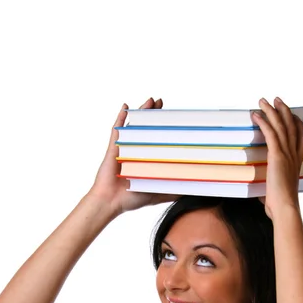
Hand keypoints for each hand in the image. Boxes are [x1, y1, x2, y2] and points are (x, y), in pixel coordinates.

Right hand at [88, 97, 180, 214]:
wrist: (111, 202)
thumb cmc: (131, 199)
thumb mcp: (157, 193)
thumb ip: (172, 191)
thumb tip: (191, 191)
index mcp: (145, 158)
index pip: (156, 138)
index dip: (164, 127)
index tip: (174, 118)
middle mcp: (135, 150)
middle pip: (145, 127)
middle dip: (154, 114)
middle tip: (162, 102)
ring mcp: (124, 148)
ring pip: (134, 125)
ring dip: (141, 110)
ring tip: (151, 100)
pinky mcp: (114, 148)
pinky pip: (117, 129)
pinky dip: (120, 117)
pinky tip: (126, 107)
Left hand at [252, 97, 302, 220]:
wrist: (285, 207)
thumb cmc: (281, 205)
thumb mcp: (277, 194)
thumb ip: (272, 191)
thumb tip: (264, 198)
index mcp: (297, 162)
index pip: (301, 138)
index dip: (297, 124)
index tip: (293, 115)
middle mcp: (294, 155)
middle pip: (291, 126)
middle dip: (284, 111)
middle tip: (277, 100)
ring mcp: (287, 154)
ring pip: (280, 126)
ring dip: (271, 111)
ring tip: (263, 101)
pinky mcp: (277, 155)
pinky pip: (270, 133)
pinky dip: (263, 122)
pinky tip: (256, 114)